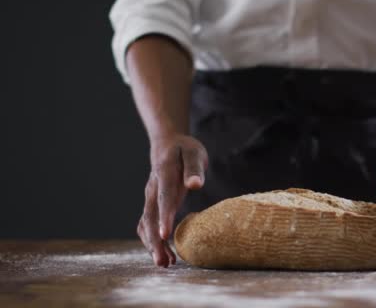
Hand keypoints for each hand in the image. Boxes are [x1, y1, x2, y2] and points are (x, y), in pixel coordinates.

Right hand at [137, 134, 207, 266]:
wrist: (167, 144)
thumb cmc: (185, 149)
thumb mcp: (194, 153)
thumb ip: (195, 168)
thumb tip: (195, 185)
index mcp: (164, 174)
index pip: (164, 197)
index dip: (163, 217)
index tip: (164, 235)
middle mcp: (153, 188)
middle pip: (150, 216)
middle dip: (154, 240)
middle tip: (162, 261)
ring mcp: (149, 197)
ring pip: (146, 224)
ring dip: (153, 245)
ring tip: (166, 264)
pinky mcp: (152, 204)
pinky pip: (148, 225)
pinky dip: (153, 241)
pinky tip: (167, 255)